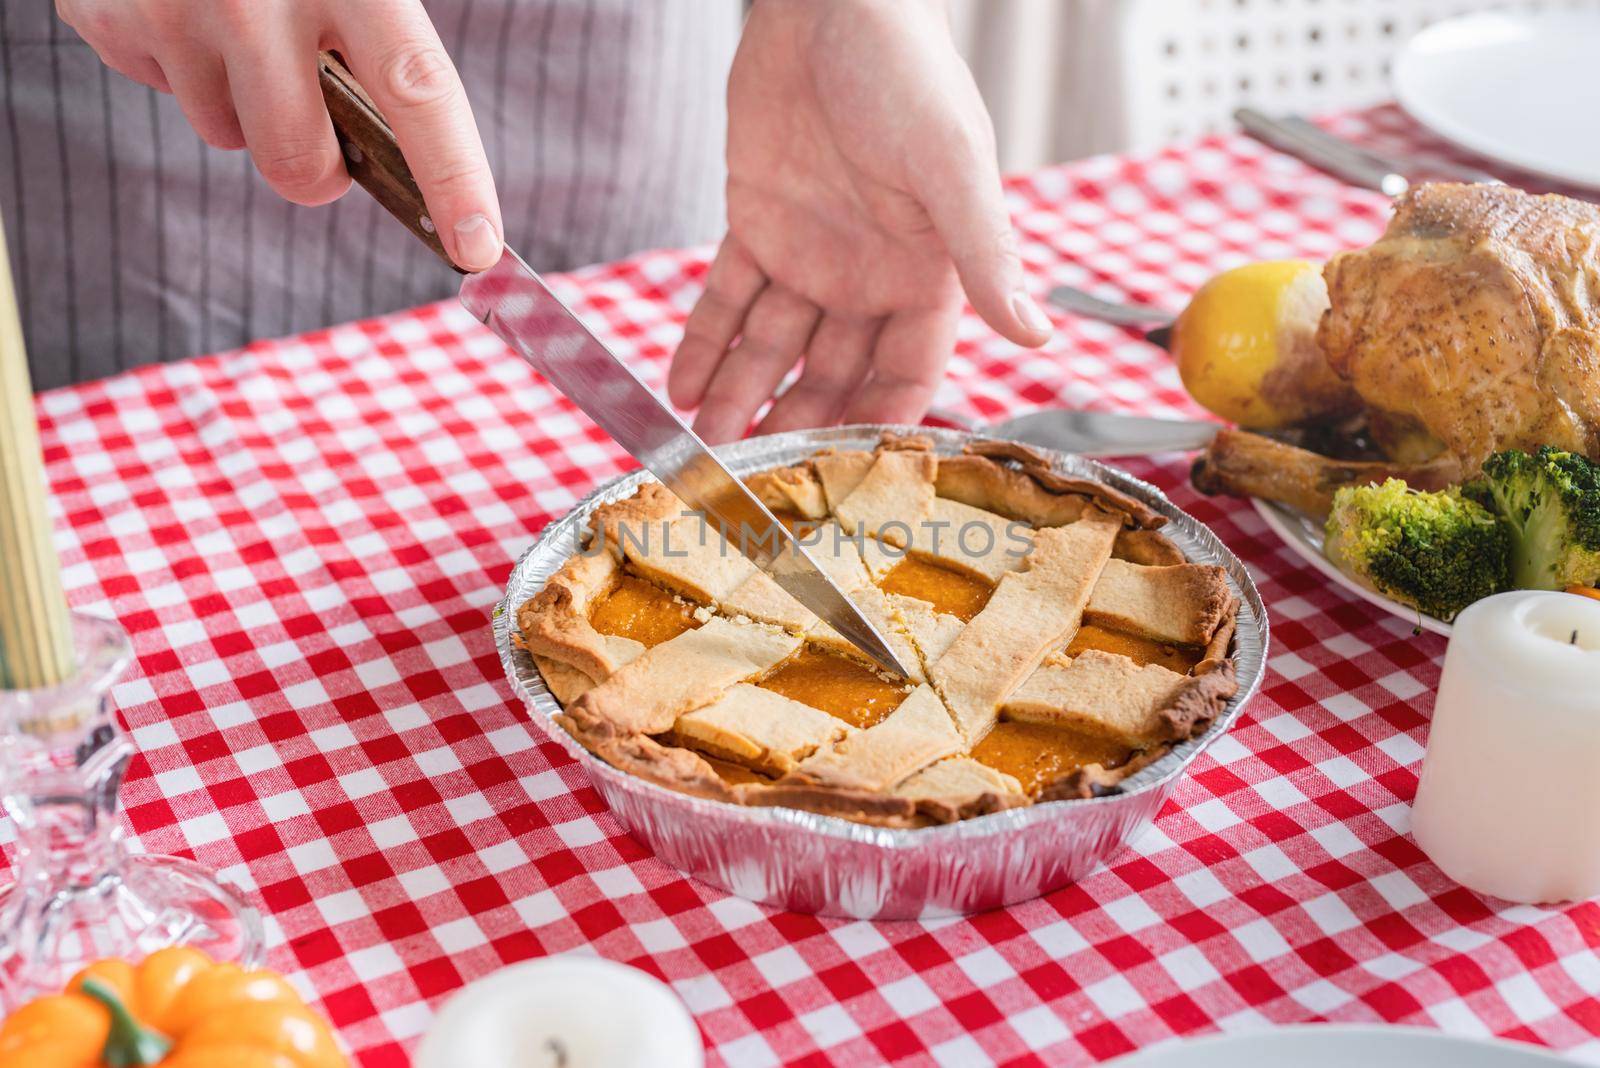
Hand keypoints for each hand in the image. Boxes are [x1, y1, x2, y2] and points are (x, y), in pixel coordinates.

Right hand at [57, 0, 502, 269]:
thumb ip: (385, 44)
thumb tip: (419, 162)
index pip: (418, 94)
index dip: (454, 178)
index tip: (477, 247)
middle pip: (301, 164)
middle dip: (318, 169)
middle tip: (318, 120)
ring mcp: (175, 9)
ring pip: (227, 136)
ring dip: (242, 104)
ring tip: (237, 24)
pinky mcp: (109, 16)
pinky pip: (164, 92)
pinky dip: (182, 66)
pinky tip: (185, 8)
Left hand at [668, 0, 1051, 443]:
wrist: (830, 2)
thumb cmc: (906, 72)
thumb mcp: (949, 165)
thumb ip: (984, 254)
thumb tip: (1035, 333)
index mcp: (928, 271)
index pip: (907, 371)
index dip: (878, 422)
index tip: (844, 473)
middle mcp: (870, 274)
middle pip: (833, 372)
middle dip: (798, 422)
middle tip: (757, 472)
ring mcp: (811, 253)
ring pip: (774, 346)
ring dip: (743, 394)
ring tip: (707, 441)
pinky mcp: (757, 223)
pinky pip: (728, 298)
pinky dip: (705, 342)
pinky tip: (684, 386)